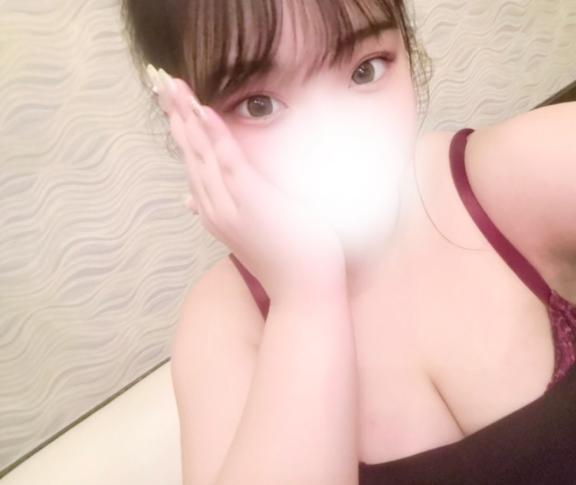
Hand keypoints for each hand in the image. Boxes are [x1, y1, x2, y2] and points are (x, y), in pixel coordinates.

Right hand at [153, 71, 345, 300]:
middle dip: (175, 115)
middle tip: (160, 81)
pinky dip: (214, 134)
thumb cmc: (282, 258)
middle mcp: (212, 207)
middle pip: (189, 153)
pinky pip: (227, 160)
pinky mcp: (249, 200)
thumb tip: (188, 200)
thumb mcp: (244, 234)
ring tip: (171, 85)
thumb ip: (219, 212)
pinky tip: (202, 111)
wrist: (302, 288)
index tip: (171, 105)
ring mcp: (228, 204)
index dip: (181, 132)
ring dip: (186, 116)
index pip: (192, 163)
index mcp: (213, 211)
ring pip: (202, 153)